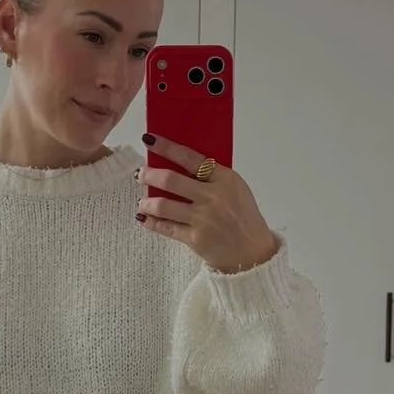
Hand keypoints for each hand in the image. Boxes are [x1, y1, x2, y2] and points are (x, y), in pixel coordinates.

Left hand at [136, 134, 283, 274]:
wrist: (252, 252)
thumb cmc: (243, 218)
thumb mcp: (235, 189)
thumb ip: (213, 176)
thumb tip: (179, 165)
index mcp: (224, 178)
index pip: (190, 157)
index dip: (167, 147)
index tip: (150, 141)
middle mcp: (213, 197)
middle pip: (171, 180)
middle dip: (150, 175)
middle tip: (140, 174)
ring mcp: (203, 219)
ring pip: (164, 205)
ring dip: (147, 202)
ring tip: (143, 201)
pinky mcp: (195, 239)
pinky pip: (167, 228)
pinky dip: (152, 222)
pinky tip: (145, 218)